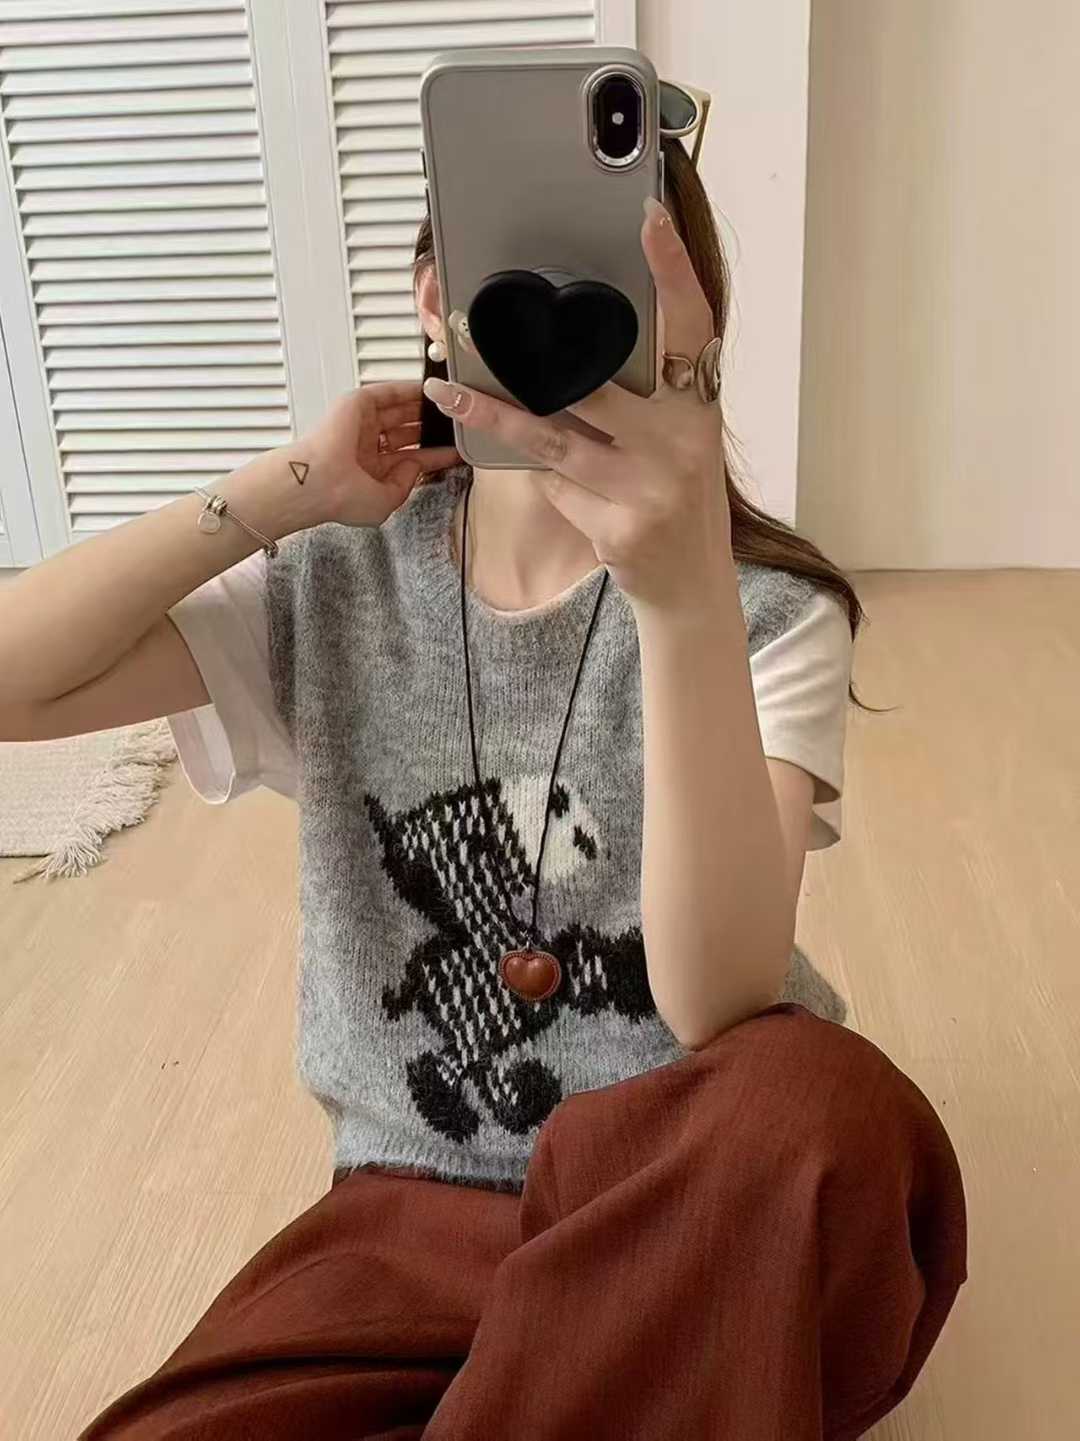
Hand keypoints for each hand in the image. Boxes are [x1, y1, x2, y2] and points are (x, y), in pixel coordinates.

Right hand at [298, 382, 459, 527]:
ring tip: (448, 403)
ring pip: (399, 409)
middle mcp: (366, 445)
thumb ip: (406, 483)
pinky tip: (428, 389)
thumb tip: (416, 464)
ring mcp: (361, 423)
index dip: (434, 454)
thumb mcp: (385, 501)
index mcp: (371, 470)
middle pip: (407, 430)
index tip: (456, 450)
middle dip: (431, 427)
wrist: (316, 483)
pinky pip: (388, 392)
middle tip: (455, 423)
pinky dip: (408, 389)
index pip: (411, 458)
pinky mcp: (357, 404)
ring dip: (422, 407)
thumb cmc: (339, 497)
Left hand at [422, 200, 731, 613]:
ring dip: (496, 417)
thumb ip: (646, 398)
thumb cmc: (674, 497)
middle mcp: (683, 442)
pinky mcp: (619, 529)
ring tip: (449, 396)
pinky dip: (550, 484)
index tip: (647, 217)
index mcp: (701, 407)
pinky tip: (568, 492)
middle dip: (529, 363)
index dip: (672, 270)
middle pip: (592, 383)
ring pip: (555, 438)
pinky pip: (558, 488)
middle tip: (470, 329)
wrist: (690, 584)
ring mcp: (652, 488)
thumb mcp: (677, 440)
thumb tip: (569, 350)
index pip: (691, 325)